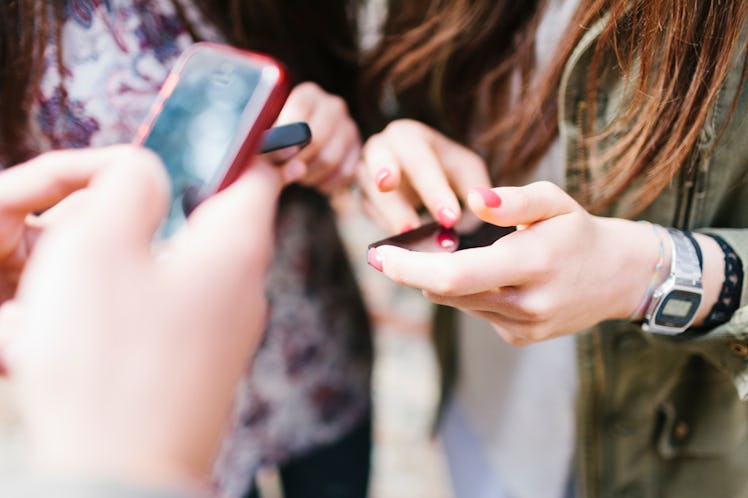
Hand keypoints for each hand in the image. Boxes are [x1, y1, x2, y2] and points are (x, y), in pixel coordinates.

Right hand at [0, 146, 280, 489]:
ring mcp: (222, 330)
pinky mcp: (194, 365)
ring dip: (109, 259)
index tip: (169, 141)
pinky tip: (63, 330)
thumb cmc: (110, 363)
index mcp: (238, 244)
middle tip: (69, 221)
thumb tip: (147, 172)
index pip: (257, 167)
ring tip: (54, 285)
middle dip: (131, 206)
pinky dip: (111, 304)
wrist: (121, 482)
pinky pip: (154, 310)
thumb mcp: (100, 243)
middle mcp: (244, 285)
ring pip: (166, 263)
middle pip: (197, 213)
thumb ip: (128, 183)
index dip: (220, 142)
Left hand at [274, 82, 360, 192]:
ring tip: (296, 176)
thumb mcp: (268, 133)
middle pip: (316, 139)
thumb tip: (284, 156)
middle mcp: (333, 106)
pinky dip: (326, 182)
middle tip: (283, 171)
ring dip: (309, 175)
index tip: (276, 158)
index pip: (299, 116)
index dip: (286, 141)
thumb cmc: (276, 138)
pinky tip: (313, 180)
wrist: (298, 147)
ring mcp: (349, 127)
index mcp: (308, 93)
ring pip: (330, 159)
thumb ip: (271, 142)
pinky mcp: (358, 149)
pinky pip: (344, 173)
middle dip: (296, 161)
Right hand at [358, 119, 490, 232]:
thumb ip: (475, 188)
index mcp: (409, 136)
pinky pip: (369, 215)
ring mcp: (364, 174)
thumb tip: (480, 217)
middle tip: (408, 224)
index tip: (451, 219)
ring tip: (409, 238)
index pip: (420, 162)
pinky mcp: (361, 199)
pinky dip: (386, 228)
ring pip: (370, 194)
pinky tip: (403, 244)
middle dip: (395, 198)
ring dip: (390, 219)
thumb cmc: (446, 168)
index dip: (435, 191)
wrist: (419, 173)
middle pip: (381, 168)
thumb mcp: (466, 170)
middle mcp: (380, 149)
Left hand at [368, 181, 664, 344]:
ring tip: (451, 255)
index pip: (455, 275)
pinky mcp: (521, 338)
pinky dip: (468, 293)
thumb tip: (470, 201)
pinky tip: (489, 277)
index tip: (379, 255)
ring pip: (457, 303)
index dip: (409, 269)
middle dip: (410, 274)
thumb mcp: (554, 201)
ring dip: (442, 281)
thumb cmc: (580, 231)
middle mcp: (527, 302)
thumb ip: (512, 200)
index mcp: (533, 262)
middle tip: (385, 256)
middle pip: (446, 294)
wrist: (620, 278)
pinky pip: (476, 313)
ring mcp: (524, 326)